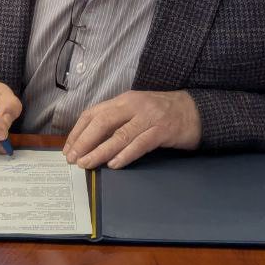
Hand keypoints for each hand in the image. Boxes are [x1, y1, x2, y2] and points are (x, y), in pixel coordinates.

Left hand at [63, 90, 200, 168]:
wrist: (196, 111)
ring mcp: (149, 117)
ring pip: (119, 134)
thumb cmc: (162, 114)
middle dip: (84, 141)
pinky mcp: (163, 130)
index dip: (78, 132)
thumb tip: (89, 143)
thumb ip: (116, 122)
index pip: (93, 113)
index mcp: (123, 100)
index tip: (68, 149)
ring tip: (87, 164)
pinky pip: (140, 143)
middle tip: (73, 159)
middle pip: (102, 122)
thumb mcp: (135, 111)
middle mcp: (134, 105)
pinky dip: (125, 154)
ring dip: (100, 151)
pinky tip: (114, 164)